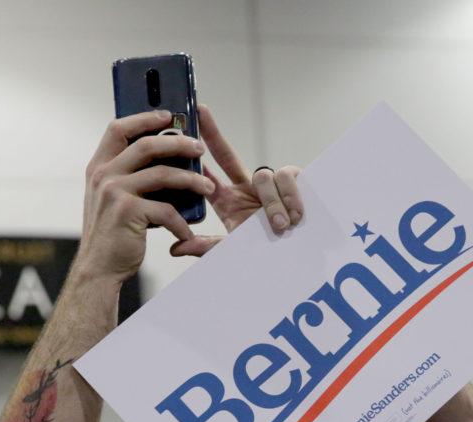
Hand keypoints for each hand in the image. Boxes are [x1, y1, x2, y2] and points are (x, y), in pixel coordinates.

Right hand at [76, 110, 212, 281]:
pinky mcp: (128, 212)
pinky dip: (181, 222)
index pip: (118, 128)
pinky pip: (166, 210)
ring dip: (190, 180)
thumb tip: (160, 158)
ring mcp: (114, 192)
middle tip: (199, 149)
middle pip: (146, 145)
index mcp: (99, 167)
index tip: (167, 115)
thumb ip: (126, 176)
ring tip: (207, 187)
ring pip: (162, 174)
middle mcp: (103, 175)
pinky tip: (188, 232)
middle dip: (178, 144)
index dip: (143, 118)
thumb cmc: (111, 235)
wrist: (97, 269)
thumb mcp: (110, 198)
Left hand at [169, 105, 303, 257]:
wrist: (298, 260)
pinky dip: (290, 197)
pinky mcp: (294, 182)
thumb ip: (207, 247)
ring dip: (271, 202)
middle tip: (199, 111)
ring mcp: (269, 184)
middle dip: (213, 132)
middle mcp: (245, 189)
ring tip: (279, 225)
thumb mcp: (235, 251)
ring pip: (263, 175)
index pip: (207, 174)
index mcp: (228, 202)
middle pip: (226, 154)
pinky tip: (295, 215)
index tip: (181, 134)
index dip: (196, 155)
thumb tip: (175, 247)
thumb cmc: (268, 255)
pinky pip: (287, 177)